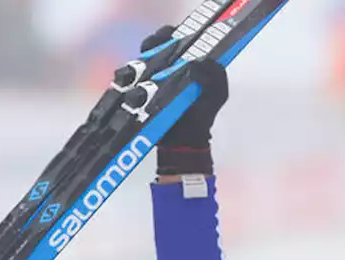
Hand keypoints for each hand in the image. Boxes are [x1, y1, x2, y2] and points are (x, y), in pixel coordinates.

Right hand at [140, 25, 229, 175]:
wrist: (182, 141)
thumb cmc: (201, 115)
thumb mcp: (217, 94)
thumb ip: (215, 76)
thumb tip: (198, 62)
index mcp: (189, 61)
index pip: (179, 37)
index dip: (173, 33)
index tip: (172, 37)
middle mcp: (169, 65)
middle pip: (156, 43)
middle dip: (154, 43)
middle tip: (154, 49)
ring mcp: (152, 76)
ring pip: (141, 57)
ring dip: (141, 59)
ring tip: (144, 68)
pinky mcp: (138, 88)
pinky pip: (128, 76)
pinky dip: (127, 76)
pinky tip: (130, 80)